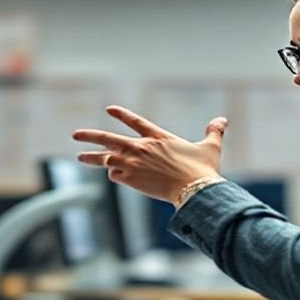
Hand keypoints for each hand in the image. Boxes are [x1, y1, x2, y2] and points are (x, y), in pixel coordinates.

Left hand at [72, 105, 227, 204]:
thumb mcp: (210, 148)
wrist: (194, 189)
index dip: (122, 115)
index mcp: (158, 137)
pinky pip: (114, 175)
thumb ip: (213, 132)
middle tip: (75, 134)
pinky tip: (114, 176)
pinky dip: (113, 174)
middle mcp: (141, 147)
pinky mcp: (130, 178)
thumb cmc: (202, 169)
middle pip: (109, 137)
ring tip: (79, 157)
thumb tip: (223, 120)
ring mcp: (133, 162)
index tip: (109, 109)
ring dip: (91, 157)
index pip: (135, 121)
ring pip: (105, 157)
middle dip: (91, 135)